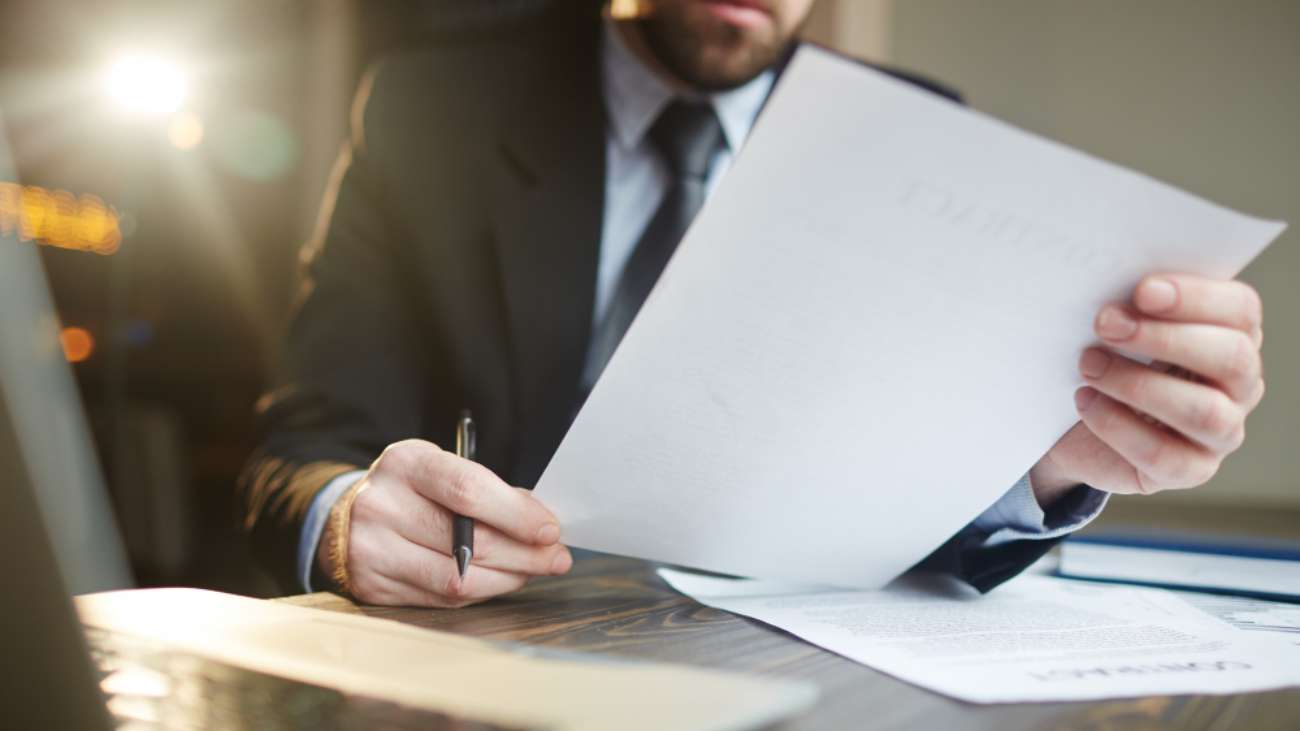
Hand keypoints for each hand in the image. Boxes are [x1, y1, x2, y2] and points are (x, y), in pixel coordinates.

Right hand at [318, 439, 571, 606]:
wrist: (344, 515)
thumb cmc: (411, 489)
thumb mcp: (442, 470)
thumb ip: (489, 492)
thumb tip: (543, 524)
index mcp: (406, 463)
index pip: (468, 490)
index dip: (516, 513)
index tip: (550, 529)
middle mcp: (382, 505)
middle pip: (467, 540)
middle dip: (523, 553)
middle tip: (555, 557)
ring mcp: (372, 549)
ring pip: (457, 577)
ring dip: (507, 578)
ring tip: (531, 570)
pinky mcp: (373, 586)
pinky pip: (441, 598)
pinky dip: (480, 591)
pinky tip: (498, 580)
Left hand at [1031, 273, 1264, 503]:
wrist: (1076, 426)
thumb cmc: (1108, 360)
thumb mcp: (1119, 328)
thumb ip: (1131, 305)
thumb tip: (1110, 288)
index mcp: (1233, 335)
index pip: (1241, 310)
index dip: (1196, 297)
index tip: (1142, 290)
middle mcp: (1239, 385)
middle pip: (1231, 358)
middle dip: (1164, 338)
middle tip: (1105, 323)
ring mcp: (1221, 433)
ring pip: (1204, 411)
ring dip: (1138, 384)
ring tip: (1088, 365)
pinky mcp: (1189, 470)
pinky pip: (1163, 454)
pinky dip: (1118, 426)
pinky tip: (1085, 402)